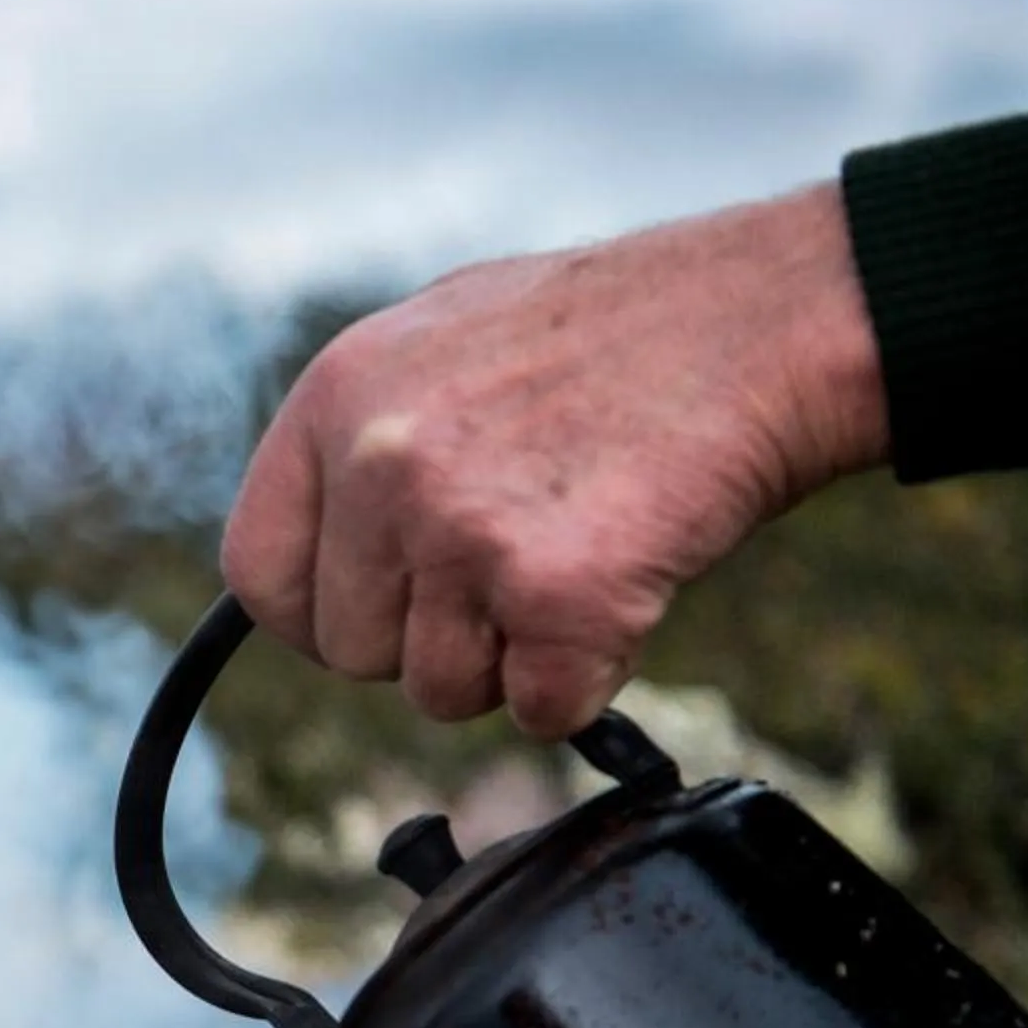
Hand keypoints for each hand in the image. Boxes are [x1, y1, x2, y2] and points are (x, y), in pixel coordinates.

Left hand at [220, 183, 890, 739]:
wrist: (766, 318)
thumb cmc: (617, 335)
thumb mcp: (440, 343)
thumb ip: (361, 444)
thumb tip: (312, 554)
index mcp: (335, 399)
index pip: (261, 575)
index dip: (325, 612)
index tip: (384, 606)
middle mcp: (380, 464)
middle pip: (354, 654)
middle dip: (433, 635)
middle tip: (519, 558)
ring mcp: (462, 531)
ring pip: (441, 693)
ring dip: (512, 657)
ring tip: (577, 550)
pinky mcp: (555, 594)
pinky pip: (540, 710)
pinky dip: (589, 676)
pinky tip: (625, 583)